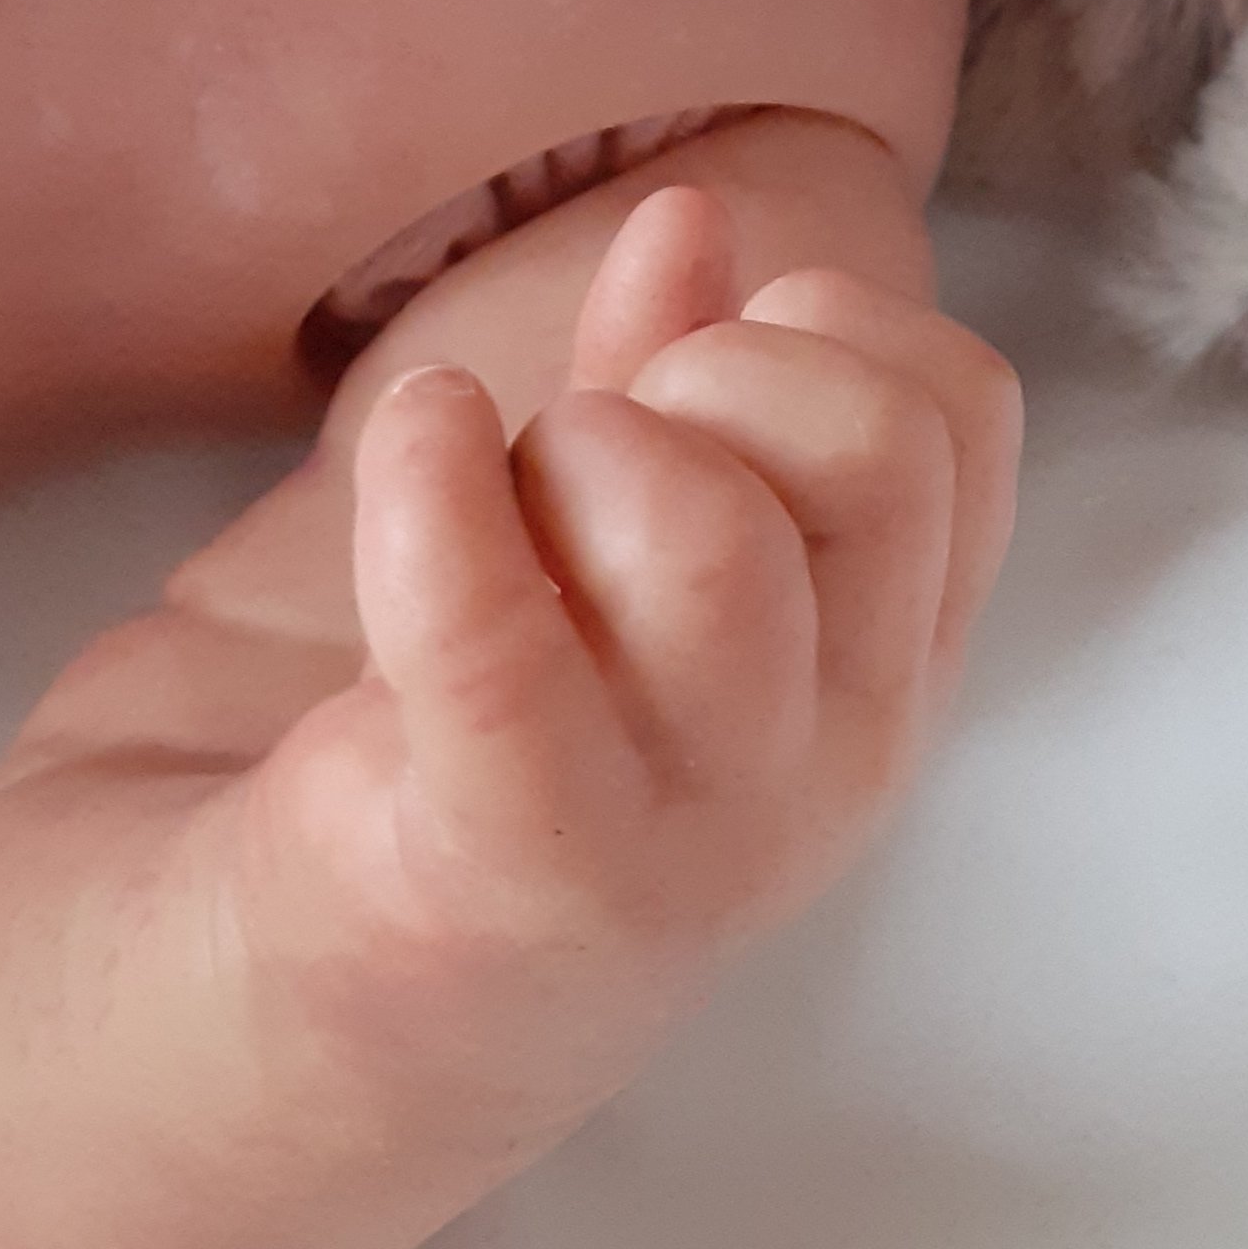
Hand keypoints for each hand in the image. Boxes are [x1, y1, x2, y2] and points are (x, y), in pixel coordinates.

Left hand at [256, 190, 1021, 1038]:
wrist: (284, 1033)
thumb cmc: (474, 756)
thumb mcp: (607, 554)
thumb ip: (664, 386)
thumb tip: (695, 215)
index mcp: (878, 665)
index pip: (963, 416)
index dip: (833, 328)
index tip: (706, 370)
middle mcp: (826, 755)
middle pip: (873, 450)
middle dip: (719, 371)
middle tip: (599, 440)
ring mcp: (688, 826)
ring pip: (709, 536)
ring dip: (575, 449)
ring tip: (496, 501)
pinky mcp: (512, 863)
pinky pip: (492, 633)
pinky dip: (434, 485)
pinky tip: (412, 436)